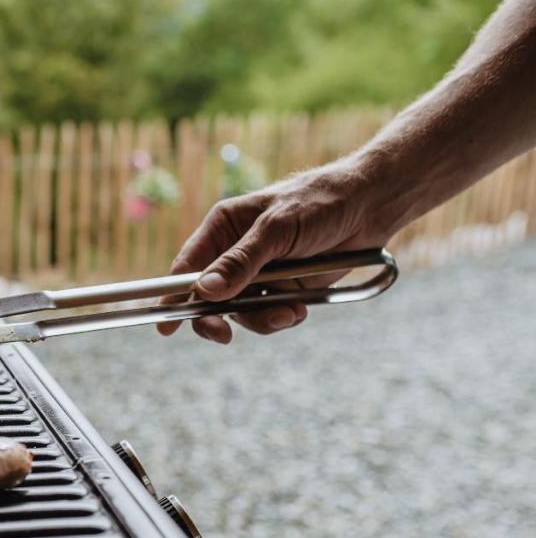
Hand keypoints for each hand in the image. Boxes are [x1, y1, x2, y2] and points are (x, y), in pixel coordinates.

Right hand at [158, 160, 390, 342]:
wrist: (372, 205)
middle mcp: (235, 253)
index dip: (171, 296)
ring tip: (288, 312)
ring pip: (240, 313)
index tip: (164, 325)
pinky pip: (269, 316)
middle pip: (207, 298)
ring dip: (260, 319)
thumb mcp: (276, 230)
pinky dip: (282, 318)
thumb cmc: (319, 202)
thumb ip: (241, 262)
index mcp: (223, 228)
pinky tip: (300, 308)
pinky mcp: (284, 289)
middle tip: (224, 335)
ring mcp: (259, 274)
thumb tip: (205, 291)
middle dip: (215, 318)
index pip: (187, 267)